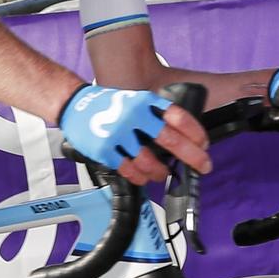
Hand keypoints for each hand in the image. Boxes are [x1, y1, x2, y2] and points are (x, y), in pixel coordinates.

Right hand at [57, 84, 211, 184]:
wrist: (74, 104)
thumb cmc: (108, 106)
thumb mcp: (135, 100)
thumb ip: (155, 116)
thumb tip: (183, 139)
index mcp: (144, 101)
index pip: (178, 117)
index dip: (196, 133)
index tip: (204, 144)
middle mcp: (133, 116)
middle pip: (171, 141)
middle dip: (193, 156)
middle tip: (204, 165)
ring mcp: (118, 134)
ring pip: (150, 162)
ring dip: (161, 172)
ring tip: (164, 174)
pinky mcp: (104, 150)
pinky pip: (129, 171)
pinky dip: (140, 177)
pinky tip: (144, 177)